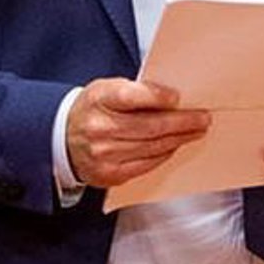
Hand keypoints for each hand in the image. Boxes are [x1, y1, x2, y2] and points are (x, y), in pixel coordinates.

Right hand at [66, 77, 209, 189]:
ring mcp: (104, 154)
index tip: (177, 98)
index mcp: (99, 99)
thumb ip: (135, 91)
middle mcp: (99, 128)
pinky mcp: (110, 174)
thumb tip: (172, 99)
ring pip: (153, 147)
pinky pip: (146, 164)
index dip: (157, 97)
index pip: (131, 96)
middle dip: (182, 122)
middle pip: (150, 126)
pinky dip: (164, 154)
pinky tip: (174, 145)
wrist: (61, 139)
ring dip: (179, 139)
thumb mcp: (106, 89)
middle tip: (202, 118)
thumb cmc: (92, 109)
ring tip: (195, 131)